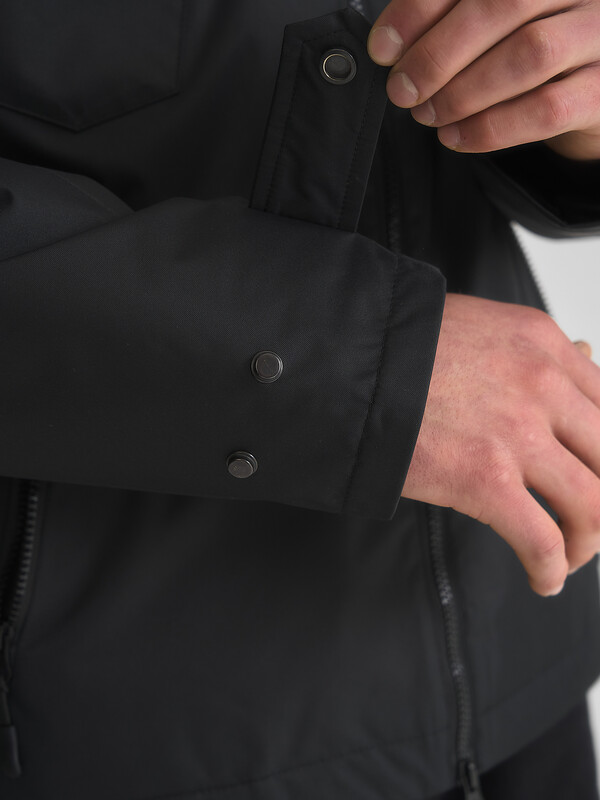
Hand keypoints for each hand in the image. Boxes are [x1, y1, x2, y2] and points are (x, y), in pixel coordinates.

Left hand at [367, 0, 599, 158]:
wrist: (586, 92)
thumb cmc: (525, 50)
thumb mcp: (490, 25)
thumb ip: (450, 20)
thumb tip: (391, 46)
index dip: (421, 8)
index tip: (384, 46)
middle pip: (505, 5)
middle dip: (439, 53)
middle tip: (403, 89)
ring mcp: (599, 36)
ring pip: (529, 55)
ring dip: (464, 92)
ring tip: (428, 114)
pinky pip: (546, 109)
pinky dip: (491, 128)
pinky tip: (457, 136)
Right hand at [401, 293, 599, 595]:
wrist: (344, 363)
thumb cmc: (399, 349)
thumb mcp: (480, 329)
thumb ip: (532, 353)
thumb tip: (583, 361)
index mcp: (544, 345)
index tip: (594, 476)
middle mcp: (543, 384)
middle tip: (586, 522)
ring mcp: (518, 433)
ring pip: (595, 504)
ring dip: (588, 542)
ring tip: (568, 557)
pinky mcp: (485, 479)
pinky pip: (544, 540)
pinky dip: (551, 569)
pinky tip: (542, 579)